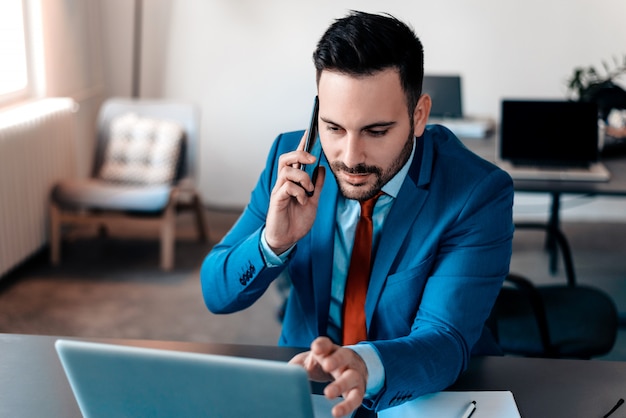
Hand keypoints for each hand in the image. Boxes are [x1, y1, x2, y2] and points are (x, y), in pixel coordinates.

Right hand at [264, 132, 325, 253]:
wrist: (288, 239)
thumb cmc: (297, 220)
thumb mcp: (313, 201)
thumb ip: (317, 185)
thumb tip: (322, 168)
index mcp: (293, 181)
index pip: (296, 158)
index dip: (302, 144)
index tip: (309, 131)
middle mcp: (284, 182)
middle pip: (287, 158)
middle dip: (300, 154)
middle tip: (313, 160)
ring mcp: (280, 190)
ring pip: (287, 170)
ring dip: (303, 178)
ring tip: (309, 190)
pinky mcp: (277, 199)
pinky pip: (287, 186)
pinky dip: (299, 192)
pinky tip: (303, 200)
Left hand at [289, 337, 367, 417]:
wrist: (353, 366)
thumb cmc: (327, 362)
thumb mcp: (311, 360)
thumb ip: (297, 366)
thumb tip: (280, 375)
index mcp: (330, 350)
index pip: (326, 344)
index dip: (321, 345)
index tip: (316, 349)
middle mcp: (345, 359)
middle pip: (342, 356)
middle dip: (335, 360)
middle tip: (327, 365)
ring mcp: (353, 373)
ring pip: (351, 377)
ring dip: (341, 385)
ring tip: (328, 394)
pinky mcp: (358, 390)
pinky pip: (355, 398)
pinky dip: (347, 406)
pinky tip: (336, 412)